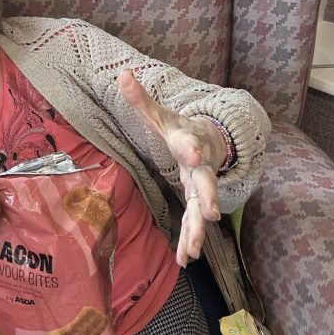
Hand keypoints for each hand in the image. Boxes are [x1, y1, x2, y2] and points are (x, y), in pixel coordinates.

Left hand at [118, 69, 224, 267]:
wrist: (212, 141)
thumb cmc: (181, 130)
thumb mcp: (161, 115)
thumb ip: (141, 99)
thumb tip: (121, 74)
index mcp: (190, 142)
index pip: (190, 143)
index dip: (191, 147)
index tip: (193, 153)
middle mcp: (201, 167)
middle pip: (205, 183)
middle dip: (207, 198)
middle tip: (210, 214)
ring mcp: (202, 187)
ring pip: (201, 211)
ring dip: (197, 232)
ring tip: (192, 252)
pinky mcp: (198, 202)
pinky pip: (194, 223)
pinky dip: (189, 240)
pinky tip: (184, 260)